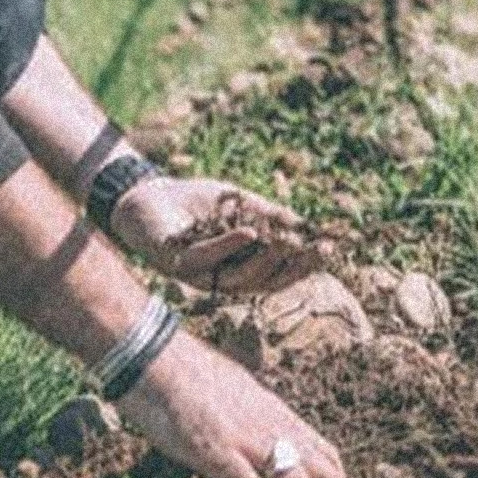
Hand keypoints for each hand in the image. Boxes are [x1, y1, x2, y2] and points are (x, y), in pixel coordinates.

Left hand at [109, 176, 321, 294]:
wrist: (145, 194)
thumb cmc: (193, 202)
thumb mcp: (238, 203)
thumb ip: (267, 215)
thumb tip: (305, 225)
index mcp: (238, 267)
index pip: (277, 274)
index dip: (304, 264)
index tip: (331, 248)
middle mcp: (220, 278)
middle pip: (263, 283)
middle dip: (293, 267)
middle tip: (317, 249)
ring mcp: (197, 275)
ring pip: (237, 278)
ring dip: (264, 260)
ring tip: (287, 240)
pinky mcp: (174, 262)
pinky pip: (204, 259)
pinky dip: (228, 247)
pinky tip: (248, 232)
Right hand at [118, 326, 352, 477]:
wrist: (160, 359)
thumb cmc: (193, 374)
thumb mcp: (238, 389)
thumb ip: (257, 414)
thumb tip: (268, 434)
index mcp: (275, 410)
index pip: (323, 448)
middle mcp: (269, 424)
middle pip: (319, 468)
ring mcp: (246, 438)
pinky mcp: (220, 451)